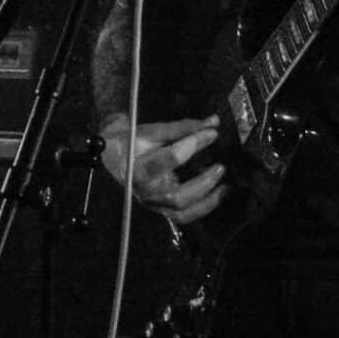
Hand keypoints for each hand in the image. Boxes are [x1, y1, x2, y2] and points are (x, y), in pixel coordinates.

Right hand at [102, 114, 227, 225]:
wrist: (113, 157)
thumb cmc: (132, 142)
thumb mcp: (153, 131)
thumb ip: (183, 128)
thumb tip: (214, 121)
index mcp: (137, 167)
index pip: (168, 158)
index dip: (193, 144)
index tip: (212, 133)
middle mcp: (144, 190)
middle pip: (176, 195)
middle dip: (203, 182)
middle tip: (221, 166)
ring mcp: (152, 203)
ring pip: (181, 211)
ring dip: (207, 200)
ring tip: (225, 185)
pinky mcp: (160, 209)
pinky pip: (184, 216)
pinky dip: (204, 207)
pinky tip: (219, 194)